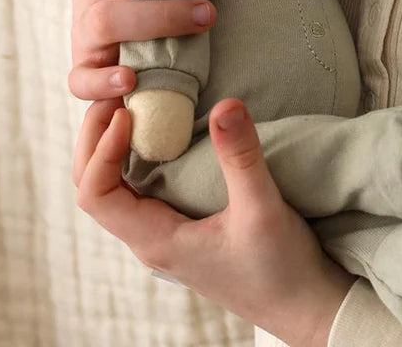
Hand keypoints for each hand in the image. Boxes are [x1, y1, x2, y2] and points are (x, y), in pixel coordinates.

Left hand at [74, 97, 353, 346]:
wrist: (305, 307)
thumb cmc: (281, 269)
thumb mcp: (262, 208)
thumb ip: (241, 157)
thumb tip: (225, 104)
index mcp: (157, 240)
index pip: (96, 195)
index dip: (102, 149)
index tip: (130, 111)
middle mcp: (151, 239)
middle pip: (96, 188)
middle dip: (97, 139)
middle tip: (118, 94)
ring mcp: (167, 234)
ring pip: (116, 189)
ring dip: (114, 146)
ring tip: (134, 105)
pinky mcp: (185, 227)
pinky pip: (143, 189)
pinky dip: (140, 156)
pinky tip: (165, 134)